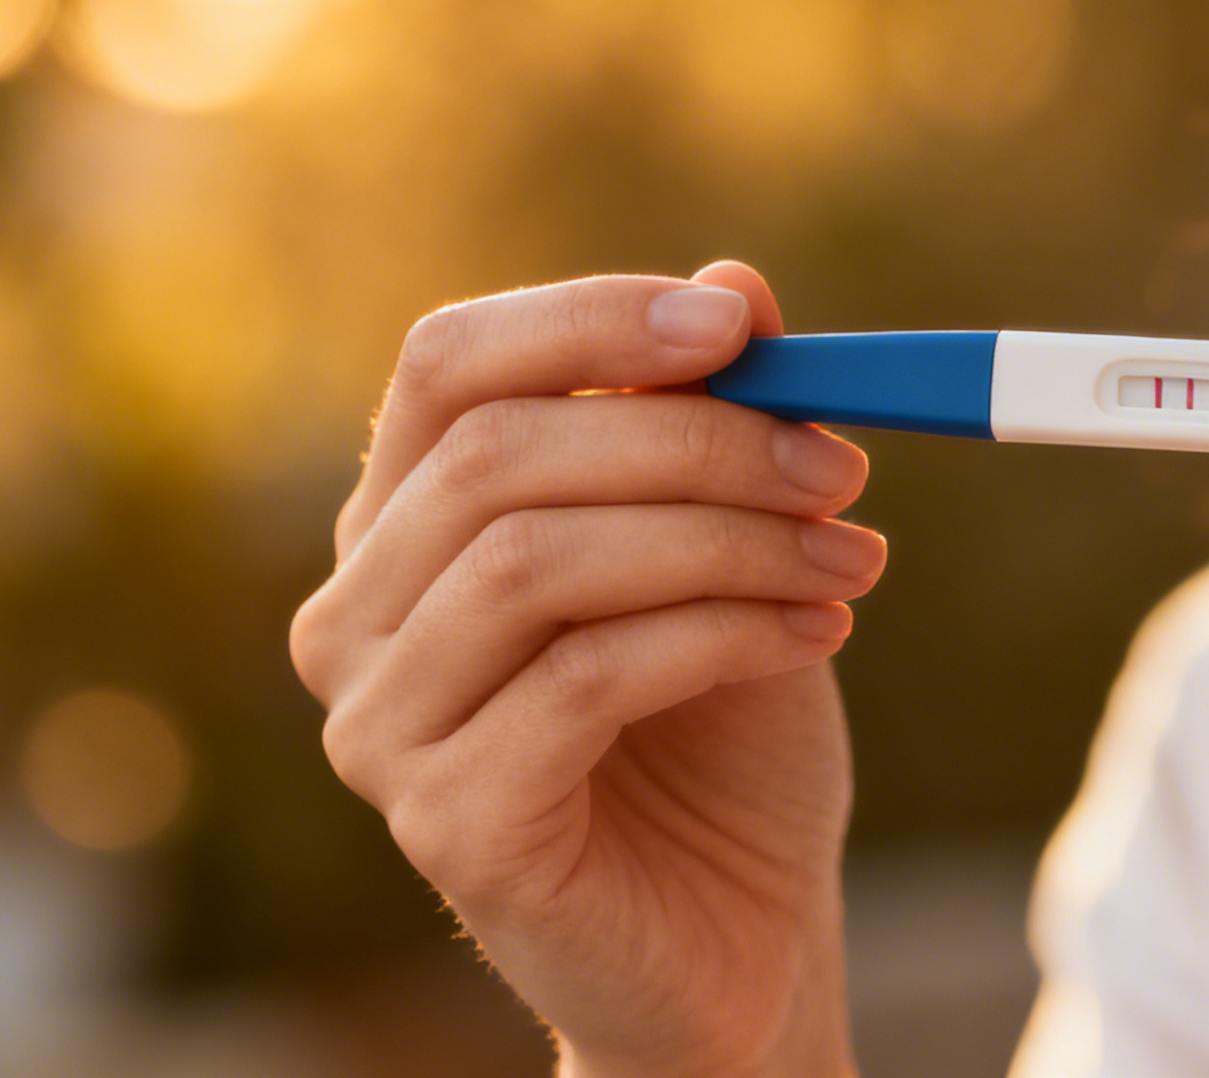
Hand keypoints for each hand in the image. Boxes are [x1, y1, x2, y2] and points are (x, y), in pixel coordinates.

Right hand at [290, 261, 877, 1077]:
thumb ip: (716, 425)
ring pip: (536, 562)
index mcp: (407, 523)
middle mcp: (359, 614)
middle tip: (842, 466)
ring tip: (850, 564)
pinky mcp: (446, 821)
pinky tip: (815, 639)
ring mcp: (381, 726)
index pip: (449, 364)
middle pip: (501, 455)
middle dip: (698, 441)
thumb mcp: (738, 551)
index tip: (740, 327)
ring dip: (724, 540)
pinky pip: (584, 678)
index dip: (589, 321)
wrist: (739, 929)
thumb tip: (734, 280)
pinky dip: (721, 634)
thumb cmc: (723, 732)